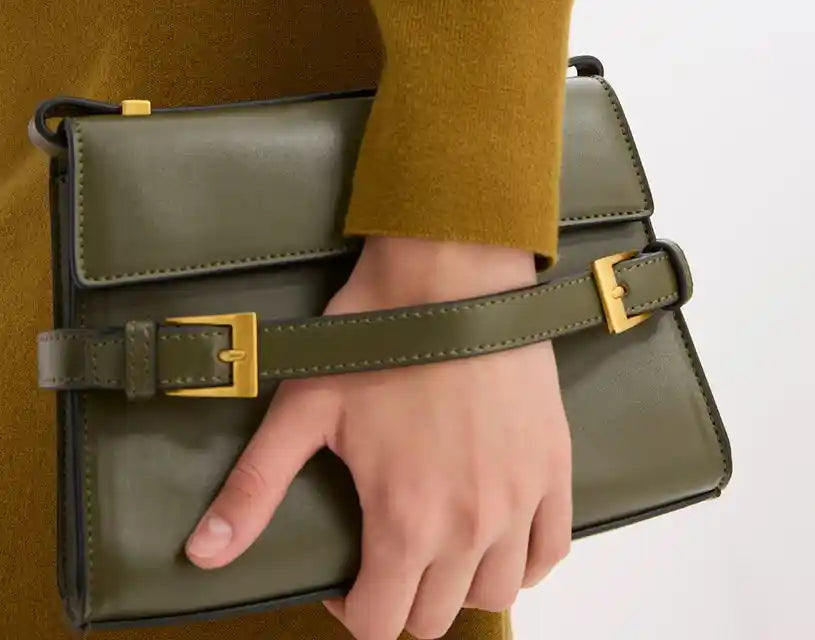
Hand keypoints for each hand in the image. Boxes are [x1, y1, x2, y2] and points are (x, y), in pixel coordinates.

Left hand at [184, 235, 573, 639]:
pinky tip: (498, 540)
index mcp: (405, 519)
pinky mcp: (552, 465)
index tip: (347, 581)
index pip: (381, 624)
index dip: (353, 613)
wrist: (452, 269)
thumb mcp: (304, 406)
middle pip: (436, 619)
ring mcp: (519, 496)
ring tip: (438, 549)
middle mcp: (469, 524)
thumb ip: (254, 489)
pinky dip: (524, 562)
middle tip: (386, 560)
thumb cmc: (377, 331)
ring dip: (462, 587)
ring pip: (496, 593)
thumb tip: (202, 553)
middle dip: (402, 601)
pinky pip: (551, 551)